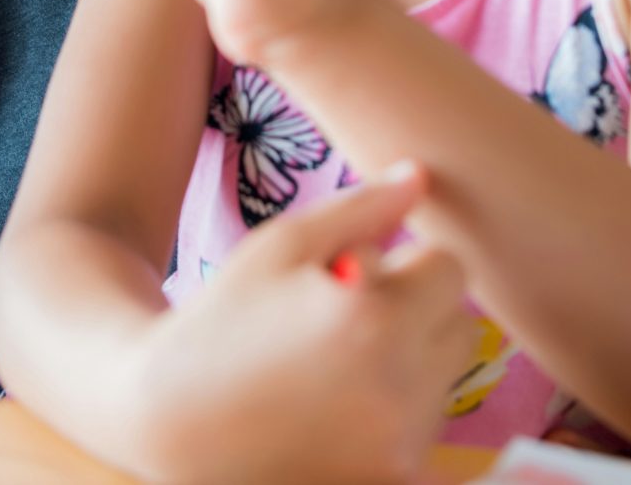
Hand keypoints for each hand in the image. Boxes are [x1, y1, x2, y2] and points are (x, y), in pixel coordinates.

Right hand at [128, 165, 477, 484]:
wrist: (171, 423)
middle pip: (459, 324)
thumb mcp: (281, 246)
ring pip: (446, 376)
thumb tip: (421, 176)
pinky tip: (338, 405)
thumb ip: (362, 208)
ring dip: (411, 360)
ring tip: (336, 361)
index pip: (451, 268)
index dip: (405, 263)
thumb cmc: (221, 321)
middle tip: (345, 315)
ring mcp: (399, 442)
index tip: (357, 274)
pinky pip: (427, 425)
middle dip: (416, 310)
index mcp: (374, 317)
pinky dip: (397, 410)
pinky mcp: (394, 477)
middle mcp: (398, 387)